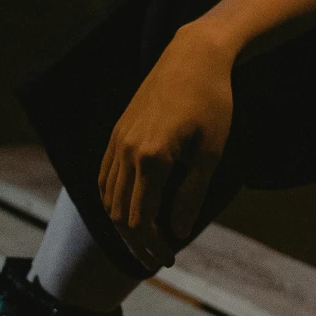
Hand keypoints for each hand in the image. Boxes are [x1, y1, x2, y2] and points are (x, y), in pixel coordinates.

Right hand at [98, 24, 234, 268]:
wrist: (193, 56)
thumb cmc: (212, 102)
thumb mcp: (210, 153)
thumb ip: (191, 196)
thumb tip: (179, 232)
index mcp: (152, 160)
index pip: (141, 220)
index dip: (152, 246)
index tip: (168, 259)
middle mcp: (126, 152)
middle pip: (119, 214)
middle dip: (136, 243)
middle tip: (156, 258)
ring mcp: (117, 140)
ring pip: (107, 196)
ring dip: (121, 224)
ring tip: (143, 239)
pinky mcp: (117, 131)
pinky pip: (104, 175)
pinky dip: (111, 199)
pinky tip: (126, 208)